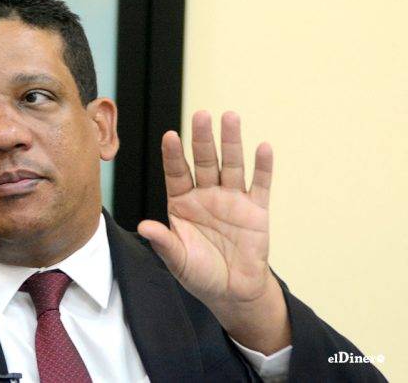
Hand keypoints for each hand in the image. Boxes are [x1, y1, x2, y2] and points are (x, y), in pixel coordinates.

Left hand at [138, 111, 289, 353]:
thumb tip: (144, 226)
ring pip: (231, 164)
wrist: (232, 292)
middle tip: (201, 115)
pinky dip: (262, 167)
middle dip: (202, 138)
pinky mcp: (256, 210)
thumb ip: (164, 243)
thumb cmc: (199, 274)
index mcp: (182, 203)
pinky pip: (260, 185)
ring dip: (232, 142)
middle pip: (204, 161)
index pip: (176, 173)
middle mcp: (206, 195)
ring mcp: (232, 199)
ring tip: (230, 117)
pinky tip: (263, 148)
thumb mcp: (178, 260)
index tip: (170, 136)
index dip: (173, 155)